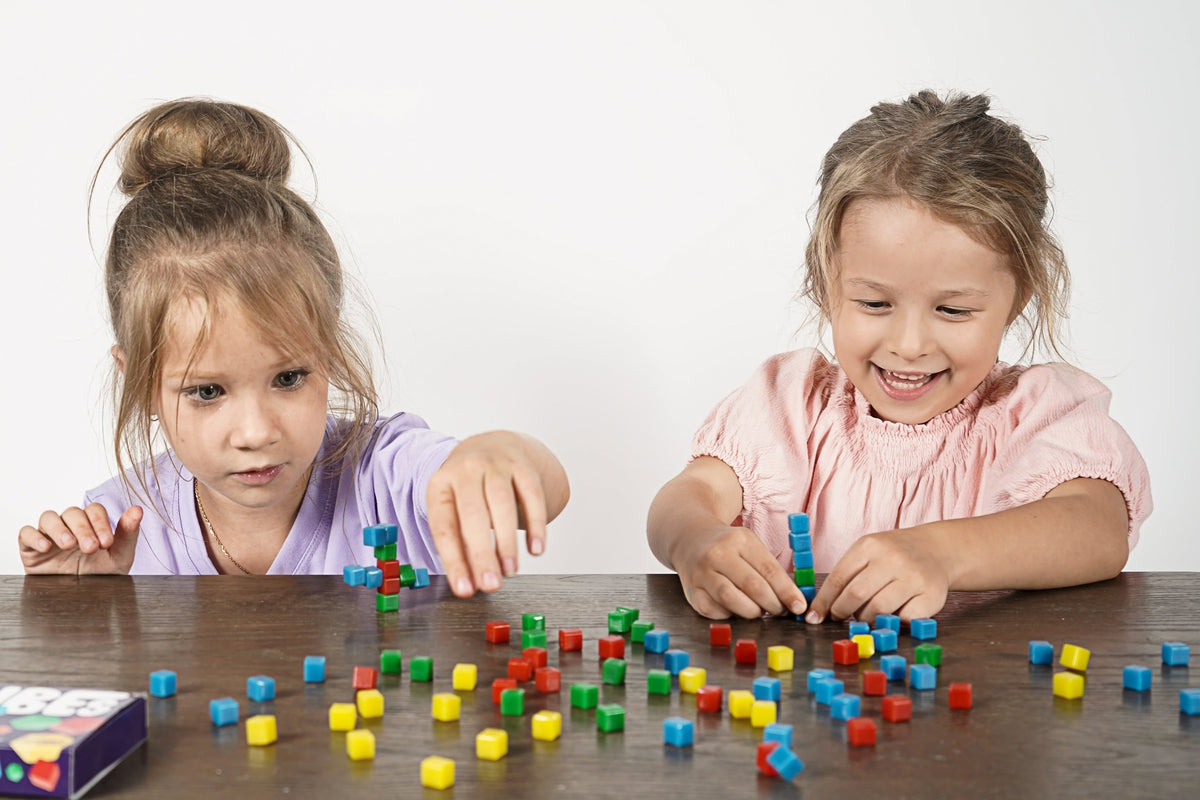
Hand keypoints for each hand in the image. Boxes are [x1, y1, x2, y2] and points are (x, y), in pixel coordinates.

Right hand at [19, 504, 142, 574]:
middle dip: (83, 529)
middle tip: (90, 548)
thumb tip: (138, 509)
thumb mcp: (119, 556)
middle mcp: (70, 526)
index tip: (106, 542)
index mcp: (91, 524)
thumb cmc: (99, 575)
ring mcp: (49, 535)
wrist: (81, 601)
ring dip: (59, 529)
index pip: (94, 510)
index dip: (100, 522)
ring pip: (48, 517)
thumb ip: (128, 533)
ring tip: (68, 545)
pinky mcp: (30, 547)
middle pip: (72, 512)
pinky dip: (34, 537)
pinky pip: (26, 533)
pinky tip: (46, 547)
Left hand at [426, 431, 554, 597]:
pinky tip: (536, 549)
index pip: (444, 526)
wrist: (491, 445)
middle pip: (474, 514)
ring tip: (511, 571)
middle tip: (491, 585)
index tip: (465, 589)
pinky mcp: (523, 465)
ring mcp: (496, 464)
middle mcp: (467, 470)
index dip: (454, 561)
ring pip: (502, 503)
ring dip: (508, 542)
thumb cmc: (469, 489)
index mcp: (441, 484)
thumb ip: (460, 545)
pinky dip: (535, 524)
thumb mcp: (454, 509)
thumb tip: (469, 585)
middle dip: (483, 554)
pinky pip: (532, 495)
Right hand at [670, 523, 808, 619]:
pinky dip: (728, 615)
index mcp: (740, 540)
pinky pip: (713, 611)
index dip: (787, 591)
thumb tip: (793, 600)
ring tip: (759, 612)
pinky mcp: (691, 591)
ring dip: (751, 611)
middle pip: (752, 586)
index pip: (769, 570)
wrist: (689, 538)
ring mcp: (702, 573)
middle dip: (772, 604)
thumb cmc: (727, 547)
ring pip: (731, 599)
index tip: (799, 606)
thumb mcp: (749, 546)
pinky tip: (735, 610)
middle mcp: (719, 554)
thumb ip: (769, 570)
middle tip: (780, 611)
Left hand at [805, 526, 949, 623]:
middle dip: (842, 612)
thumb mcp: (868, 553)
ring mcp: (914, 577)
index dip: (823, 602)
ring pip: (878, 610)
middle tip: (840, 617)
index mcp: (870, 546)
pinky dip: (893, 623)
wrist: (937, 550)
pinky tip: (891, 616)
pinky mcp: (932, 595)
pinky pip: (904, 619)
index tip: (814, 617)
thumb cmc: (893, 556)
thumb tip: (819, 609)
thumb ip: (846, 575)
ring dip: (866, 619)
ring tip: (866, 615)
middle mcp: (893, 559)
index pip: (838, 578)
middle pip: (856, 595)